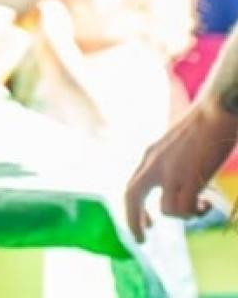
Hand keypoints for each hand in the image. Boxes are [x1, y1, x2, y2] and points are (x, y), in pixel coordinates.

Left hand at [125, 94, 237, 239]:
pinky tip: (208, 203)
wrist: (216, 110)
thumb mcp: (175, 147)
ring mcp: (172, 170)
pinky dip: (196, 212)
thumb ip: (169, 164)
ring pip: (167, 210)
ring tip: (201, 206)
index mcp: (150, 155)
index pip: (131, 187)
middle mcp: (155, 162)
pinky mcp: (190, 176)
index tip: (146, 225)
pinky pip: (187, 208)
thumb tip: (175, 186)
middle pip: (132, 196)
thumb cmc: (202, 127)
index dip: (132, 209)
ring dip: (184, 215)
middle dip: (134, 221)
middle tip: (143, 238)